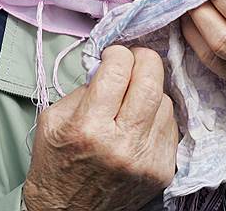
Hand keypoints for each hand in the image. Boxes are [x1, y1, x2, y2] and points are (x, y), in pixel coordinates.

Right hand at [24, 46, 178, 210]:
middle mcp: (121, 145)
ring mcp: (146, 160)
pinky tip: (142, 121)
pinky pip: (171, 126)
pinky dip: (158, 116)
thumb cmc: (56, 165)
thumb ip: (83, 88)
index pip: (118, 71)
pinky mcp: (162, 171)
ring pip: (165, 102)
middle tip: (135, 59)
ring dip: (151, 91)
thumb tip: (111, 66)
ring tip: (133, 98)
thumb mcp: (54, 120)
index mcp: (88, 128)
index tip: (114, 55)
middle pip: (150, 82)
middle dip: (144, 60)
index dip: (118, 54)